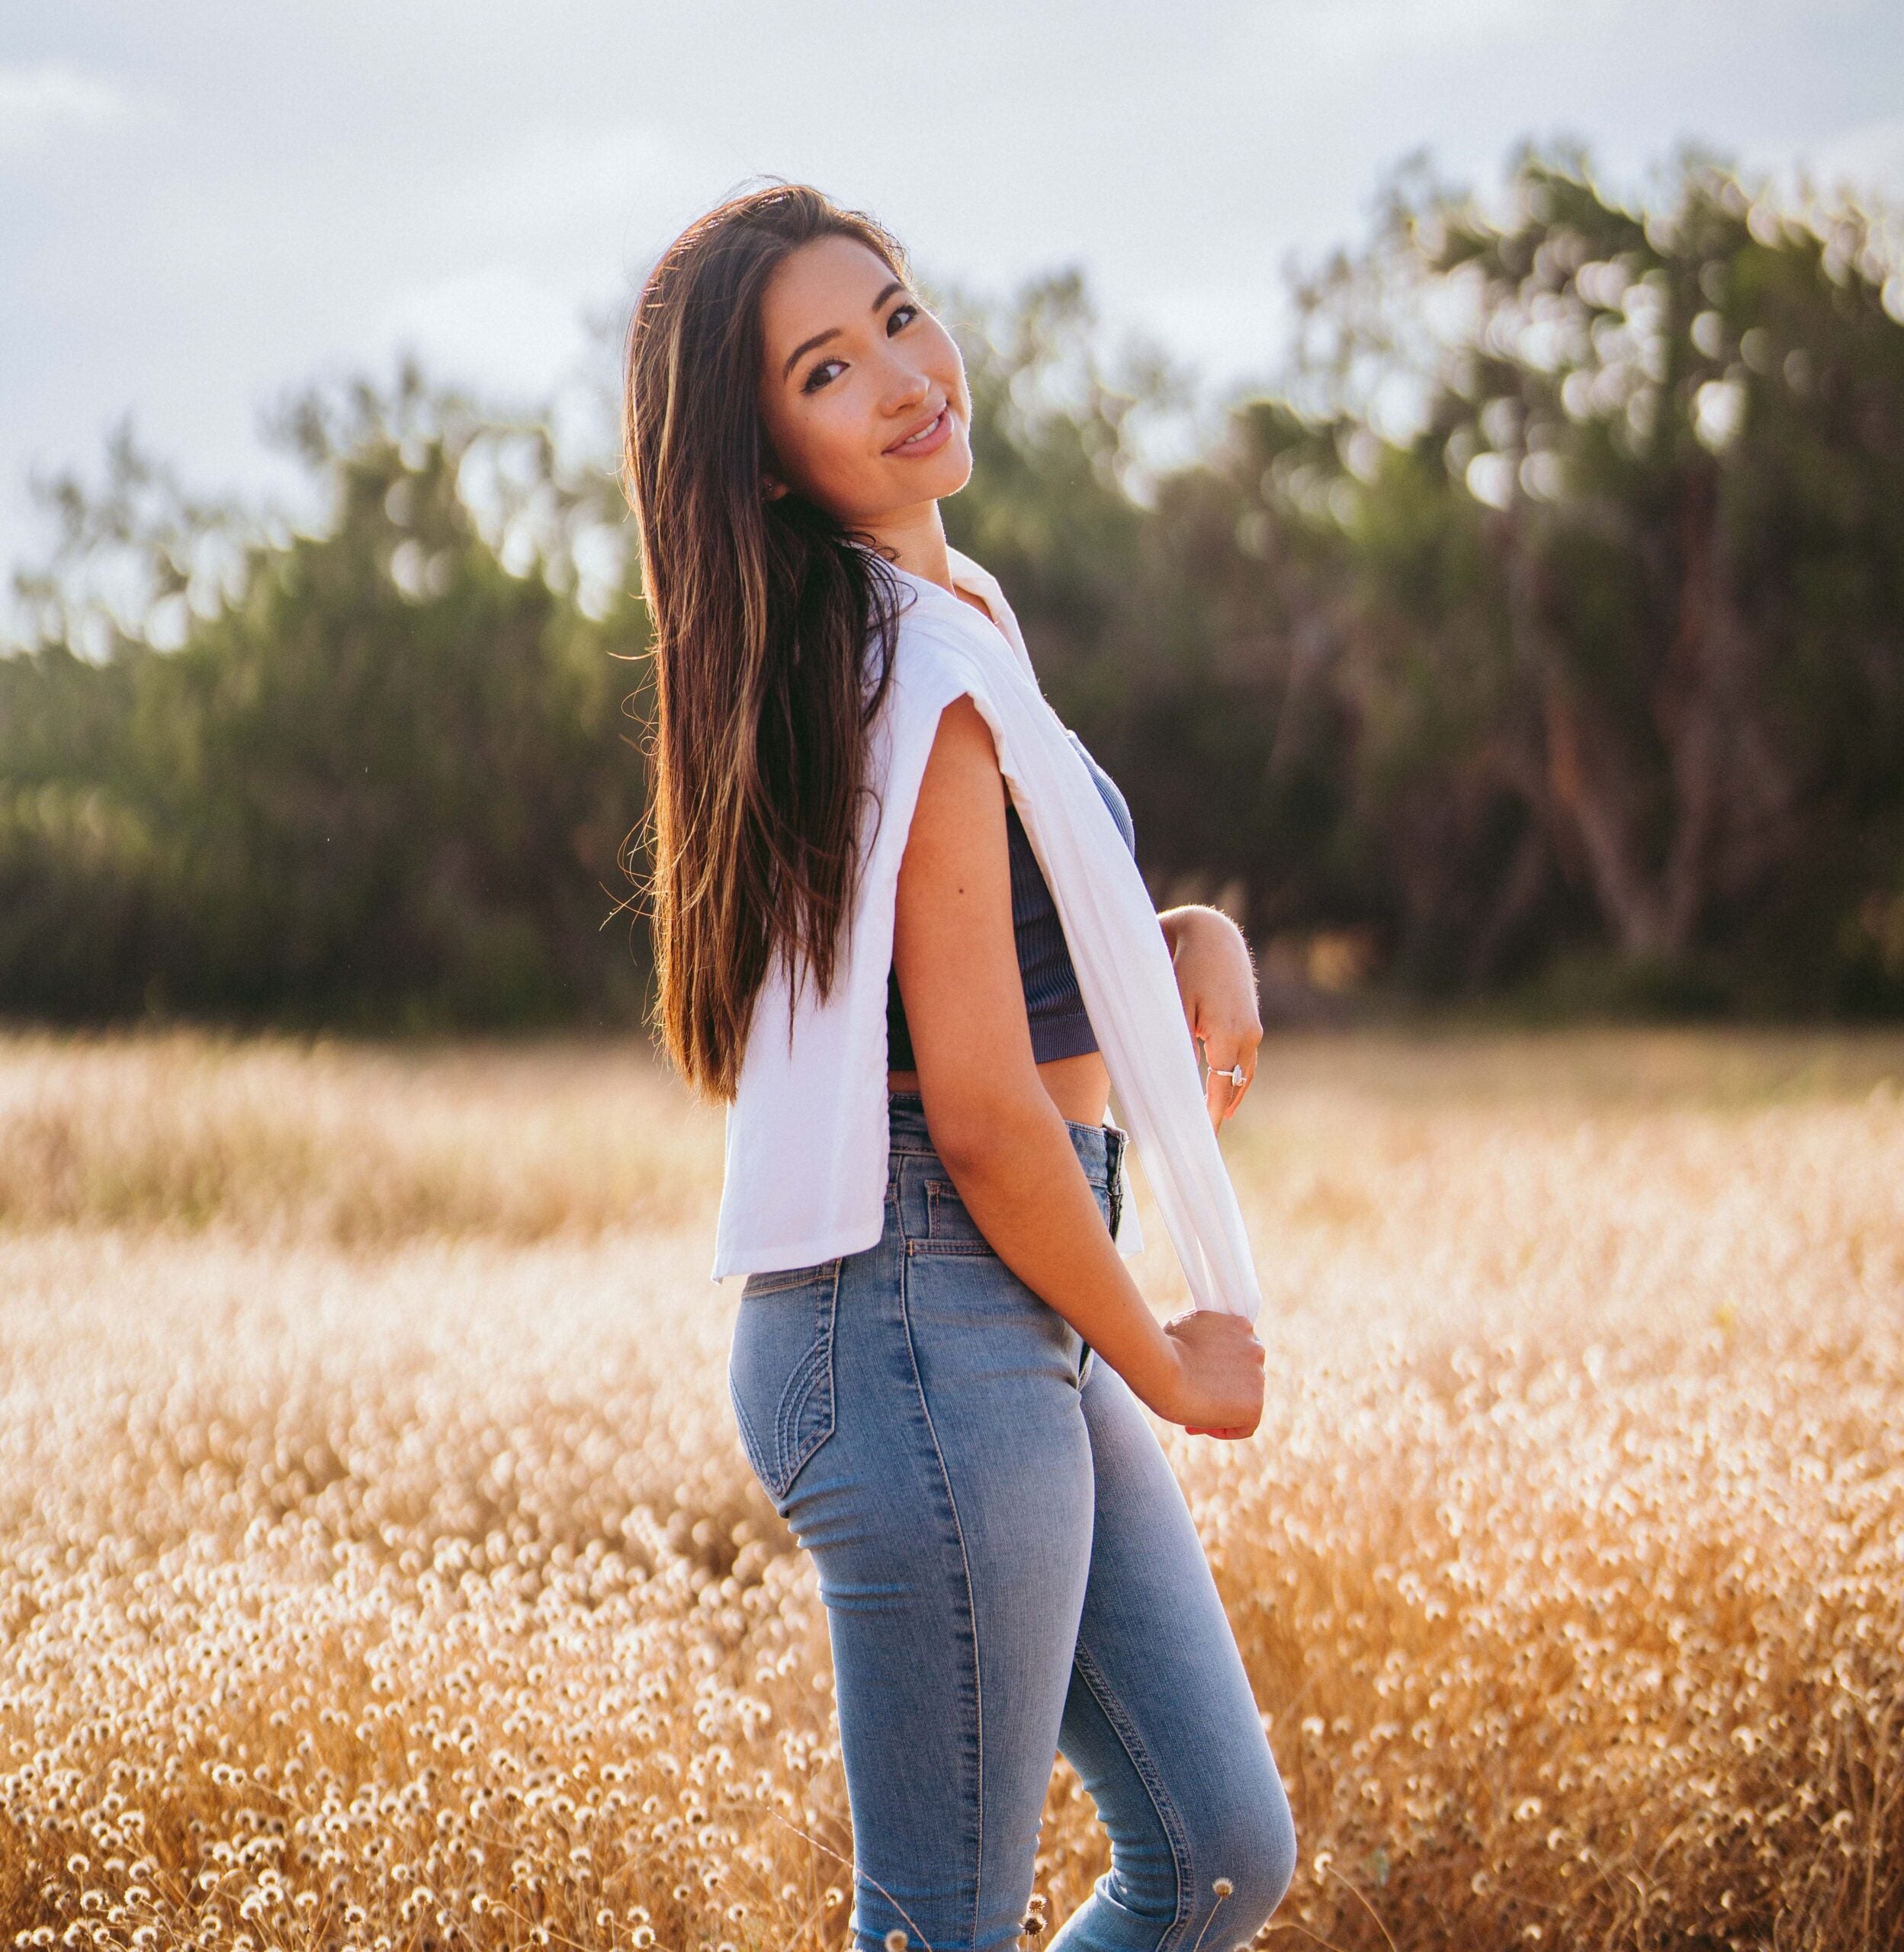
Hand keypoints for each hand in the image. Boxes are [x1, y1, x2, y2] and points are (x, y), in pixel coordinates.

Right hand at [1154, 1308, 1264, 1439]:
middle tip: (1194, 1399)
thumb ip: (1204, 1336)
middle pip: (1243, 1377)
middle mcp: (1255, 1349)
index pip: (1237, 1352)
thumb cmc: (1165, 1347)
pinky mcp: (1255, 1404)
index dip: (1217, 1368)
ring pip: (1244, 1401)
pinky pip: (1245, 1425)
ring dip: (1223, 1408)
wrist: (1163, 1369)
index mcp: (1241, 1326)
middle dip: (1221, 1388)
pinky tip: (1200, 1426)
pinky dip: (1225, 1429)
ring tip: (1194, 1414)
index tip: (1196, 1378)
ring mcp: (1257, 1377)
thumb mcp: (1187, 1326)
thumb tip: (1198, 1349)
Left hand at [1160, 906, 1262, 1130]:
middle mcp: (1248, 1035)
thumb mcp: (1175, 1007)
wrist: (1213, 935)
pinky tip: (1225, 1086)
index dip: (1212, 1116)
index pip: (1222, 1089)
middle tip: (1205, 1136)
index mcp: (1229, 1035)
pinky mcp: (1251, 1020)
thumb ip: (1178, 1046)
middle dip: (1221, 1109)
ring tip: (1219, 1117)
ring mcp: (1254, 1028)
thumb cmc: (1185, 968)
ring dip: (1232, 1093)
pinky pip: (1245, 1057)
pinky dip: (1235, 1074)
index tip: (1203, 1141)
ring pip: (1245, 1072)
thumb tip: (1177, 1081)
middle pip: (1236, 1085)